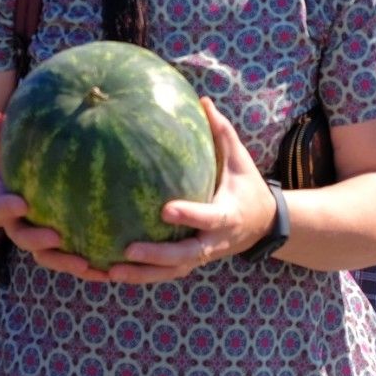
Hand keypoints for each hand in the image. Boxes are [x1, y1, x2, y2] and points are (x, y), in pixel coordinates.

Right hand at [0, 111, 109, 281]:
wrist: (26, 190)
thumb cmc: (19, 166)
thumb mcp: (7, 150)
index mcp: (6, 204)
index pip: (0, 208)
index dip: (8, 208)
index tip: (21, 203)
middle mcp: (20, 226)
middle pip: (24, 240)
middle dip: (39, 242)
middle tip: (56, 237)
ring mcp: (41, 241)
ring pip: (49, 258)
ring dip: (65, 263)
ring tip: (87, 265)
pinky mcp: (61, 250)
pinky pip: (72, 262)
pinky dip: (88, 269)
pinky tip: (109, 270)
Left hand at [101, 98, 276, 284]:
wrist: (263, 225)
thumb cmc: (245, 185)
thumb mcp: (239, 159)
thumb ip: (222, 132)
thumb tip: (203, 99)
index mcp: (228, 215)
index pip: (207, 217)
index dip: (189, 214)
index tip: (165, 208)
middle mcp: (215, 241)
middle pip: (186, 255)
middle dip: (158, 255)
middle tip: (128, 249)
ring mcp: (203, 256)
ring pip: (173, 271)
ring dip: (143, 274)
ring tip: (112, 272)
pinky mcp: (192, 262)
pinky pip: (166, 273)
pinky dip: (143, 277)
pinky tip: (113, 273)